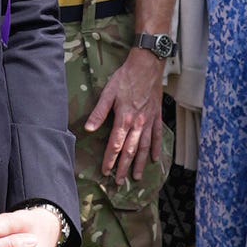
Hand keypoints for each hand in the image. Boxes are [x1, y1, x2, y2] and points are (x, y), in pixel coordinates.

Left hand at [86, 48, 166, 182]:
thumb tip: (88, 129)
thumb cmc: (126, 77)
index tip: (106, 171)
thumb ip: (99, 112)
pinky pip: (158, 136)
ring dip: (140, 163)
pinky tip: (154, 159)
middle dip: (124, 167)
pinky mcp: (157, 116)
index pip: (116, 144)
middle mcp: (138, 123)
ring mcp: (149, 121)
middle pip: (131, 150)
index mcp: (124, 118)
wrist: (147, 65)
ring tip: (137, 177)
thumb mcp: (108, 92)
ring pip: (145, 147)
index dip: (110, 159)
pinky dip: (156, 148)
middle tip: (120, 181)